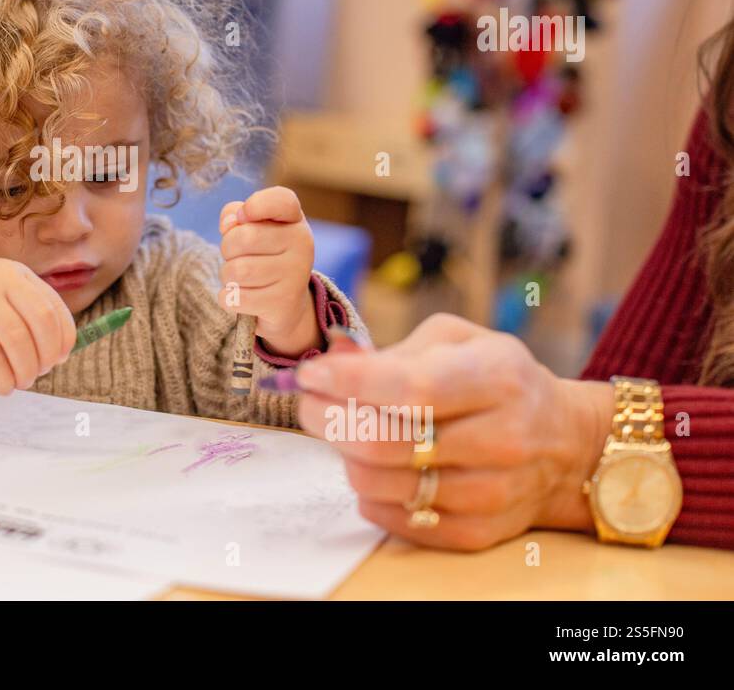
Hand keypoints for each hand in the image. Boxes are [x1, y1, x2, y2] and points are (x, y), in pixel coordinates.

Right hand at [0, 257, 76, 395]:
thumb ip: (25, 313)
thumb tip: (57, 354)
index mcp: (17, 275)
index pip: (53, 307)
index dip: (64, 337)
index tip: (61, 358)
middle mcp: (1, 282)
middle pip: (41, 321)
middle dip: (47, 354)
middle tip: (41, 372)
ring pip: (17, 340)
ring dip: (26, 369)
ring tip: (22, 382)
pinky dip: (3, 376)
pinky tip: (4, 386)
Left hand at [218, 185, 317, 356]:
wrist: (285, 305)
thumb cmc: (261, 257)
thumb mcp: (251, 228)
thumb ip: (235, 215)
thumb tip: (229, 223)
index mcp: (294, 219)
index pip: (282, 200)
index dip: (256, 205)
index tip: (243, 215)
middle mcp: (302, 244)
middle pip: (243, 238)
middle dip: (227, 249)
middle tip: (237, 257)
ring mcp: (296, 275)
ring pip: (236, 271)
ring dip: (227, 276)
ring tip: (241, 278)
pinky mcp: (284, 303)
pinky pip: (235, 298)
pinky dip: (229, 299)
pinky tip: (245, 297)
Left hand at [297, 313, 614, 550]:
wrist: (564, 442)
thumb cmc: (497, 379)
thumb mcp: (458, 342)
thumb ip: (394, 351)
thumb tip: (332, 359)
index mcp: (498, 377)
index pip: (408, 388)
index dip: (347, 381)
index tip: (311, 374)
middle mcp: (502, 438)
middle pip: (385, 442)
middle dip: (328, 421)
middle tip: (308, 405)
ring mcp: (492, 491)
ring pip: (383, 484)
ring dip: (345, 456)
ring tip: (344, 434)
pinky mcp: (479, 531)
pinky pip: (399, 519)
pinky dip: (370, 493)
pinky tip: (372, 468)